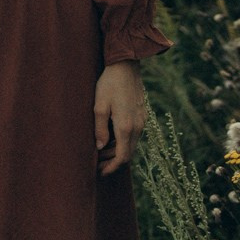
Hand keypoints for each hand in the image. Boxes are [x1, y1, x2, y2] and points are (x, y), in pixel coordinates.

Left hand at [94, 61, 145, 175]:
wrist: (126, 66)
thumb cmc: (109, 84)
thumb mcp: (99, 106)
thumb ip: (100, 129)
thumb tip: (100, 147)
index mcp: (126, 126)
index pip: (123, 156)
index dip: (112, 167)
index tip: (101, 172)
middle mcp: (138, 126)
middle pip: (128, 153)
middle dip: (113, 162)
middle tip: (97, 164)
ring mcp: (142, 120)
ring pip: (131, 144)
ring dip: (117, 151)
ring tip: (100, 152)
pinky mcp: (142, 114)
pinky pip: (134, 134)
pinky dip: (123, 141)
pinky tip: (110, 138)